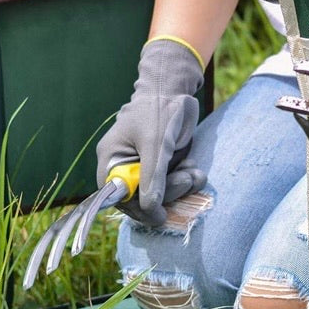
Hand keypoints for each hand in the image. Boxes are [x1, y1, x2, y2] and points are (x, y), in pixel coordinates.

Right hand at [96, 38, 206, 225]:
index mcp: (112, 159)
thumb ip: (153, 174)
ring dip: (182, 187)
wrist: (176, 92)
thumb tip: (149, 206)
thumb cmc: (159, 110)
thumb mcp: (157, 142)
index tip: (159, 217)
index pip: (118, 196)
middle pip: (141, 198)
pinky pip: (173, 184)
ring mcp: (145, 167)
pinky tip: (195, 169)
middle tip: (188, 180)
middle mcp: (125, 167)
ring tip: (196, 174)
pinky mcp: (163, 166)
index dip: (137, 210)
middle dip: (168, 194)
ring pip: (161, 193)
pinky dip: (187, 180)